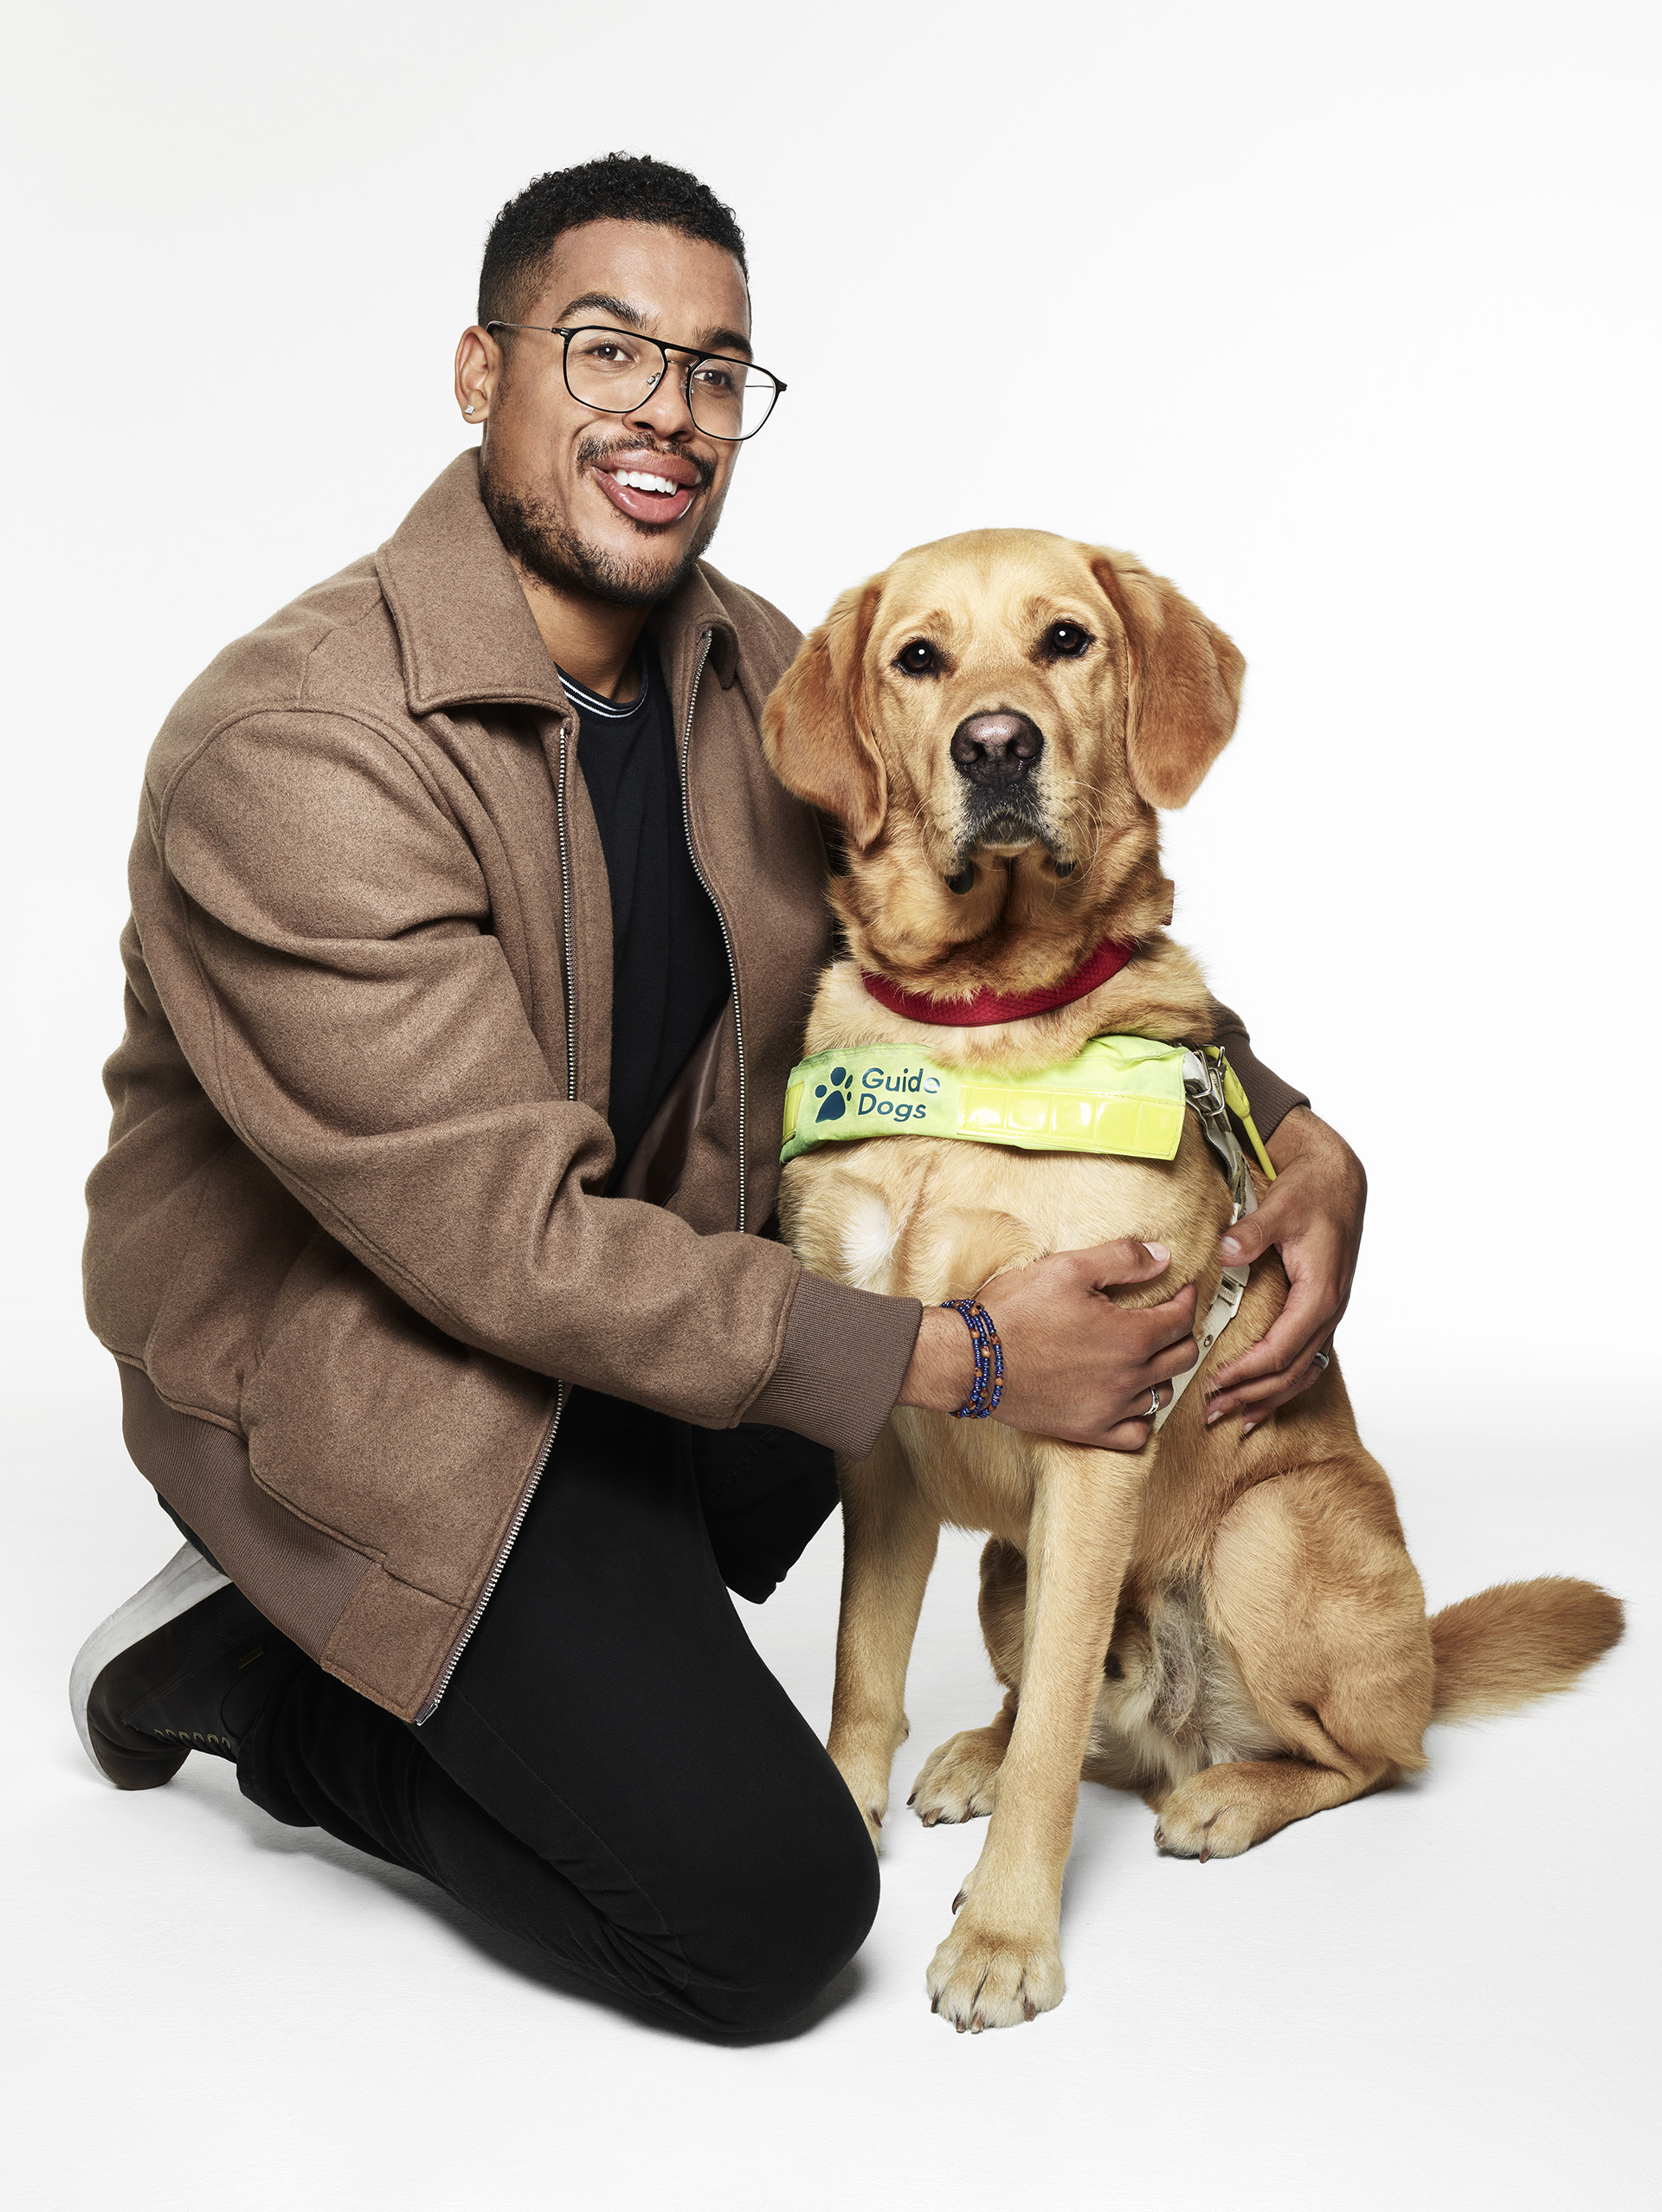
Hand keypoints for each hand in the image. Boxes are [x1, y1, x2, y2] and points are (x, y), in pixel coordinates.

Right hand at [899, 1239, 1198, 1450]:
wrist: (971, 1359)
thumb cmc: (1015, 1312)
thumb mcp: (1069, 1268)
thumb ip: (1123, 1259)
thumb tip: (1163, 1257)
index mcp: (1129, 1337)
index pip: (1181, 1319)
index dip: (1187, 1299)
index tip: (1181, 1290)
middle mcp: (1128, 1378)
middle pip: (1182, 1358)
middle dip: (1181, 1333)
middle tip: (1169, 1318)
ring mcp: (1110, 1409)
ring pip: (1162, 1396)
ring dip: (1163, 1373)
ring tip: (1148, 1355)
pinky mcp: (1088, 1430)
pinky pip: (1137, 1434)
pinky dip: (1143, 1417)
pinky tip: (1131, 1398)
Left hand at [1204, 1107, 1365, 1431]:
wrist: (1339, 1178)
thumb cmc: (1313, 1191)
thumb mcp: (1281, 1207)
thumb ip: (1253, 1232)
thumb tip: (1227, 1250)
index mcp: (1319, 1294)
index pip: (1281, 1349)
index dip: (1246, 1371)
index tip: (1214, 1383)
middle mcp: (1328, 1312)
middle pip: (1290, 1372)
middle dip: (1251, 1396)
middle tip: (1212, 1413)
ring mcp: (1328, 1315)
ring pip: (1301, 1373)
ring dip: (1267, 1398)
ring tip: (1234, 1419)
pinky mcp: (1321, 1311)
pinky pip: (1306, 1360)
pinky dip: (1284, 1384)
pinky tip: (1263, 1398)